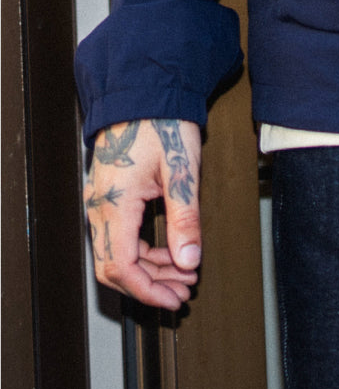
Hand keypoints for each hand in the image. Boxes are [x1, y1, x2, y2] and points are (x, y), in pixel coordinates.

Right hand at [84, 119, 201, 308]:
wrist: (145, 90)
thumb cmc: (162, 122)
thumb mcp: (181, 171)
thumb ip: (185, 219)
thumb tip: (189, 259)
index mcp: (113, 203)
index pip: (122, 267)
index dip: (148, 290)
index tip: (174, 298)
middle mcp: (99, 205)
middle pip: (114, 267)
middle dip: (150, 284)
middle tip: (183, 290)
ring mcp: (100, 199)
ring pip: (116, 252)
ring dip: (149, 268)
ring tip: (183, 272)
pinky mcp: (108, 193)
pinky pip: (118, 235)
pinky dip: (142, 249)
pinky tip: (168, 250)